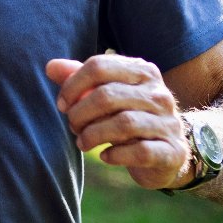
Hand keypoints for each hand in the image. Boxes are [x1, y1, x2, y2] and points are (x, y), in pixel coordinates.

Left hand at [46, 56, 189, 189]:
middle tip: (73, 126)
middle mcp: (159, 94)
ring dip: (93, 135)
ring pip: (124, 123)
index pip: (98, 66)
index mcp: (142, 72)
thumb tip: (51, 66)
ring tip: (83, 142)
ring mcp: (168, 123)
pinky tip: (105, 156)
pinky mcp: (171, 152)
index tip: (62, 104)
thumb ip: (79, 78)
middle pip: (107, 95)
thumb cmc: (127, 117)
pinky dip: (115, 155)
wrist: (165, 153)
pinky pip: (140, 151)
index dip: (72, 85)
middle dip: (80, 113)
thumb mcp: (105, 94)